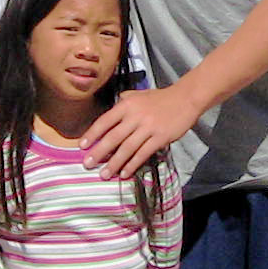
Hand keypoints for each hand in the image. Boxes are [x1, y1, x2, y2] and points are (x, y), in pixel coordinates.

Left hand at [82, 84, 200, 180]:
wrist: (185, 98)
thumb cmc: (160, 98)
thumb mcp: (139, 94)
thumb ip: (124, 100)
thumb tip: (111, 108)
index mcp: (127, 104)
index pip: (105, 120)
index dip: (92, 134)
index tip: (82, 146)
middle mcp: (135, 116)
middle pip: (113, 137)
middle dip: (99, 152)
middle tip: (87, 164)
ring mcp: (148, 127)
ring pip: (127, 148)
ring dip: (114, 163)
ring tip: (104, 174)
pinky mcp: (160, 138)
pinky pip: (143, 153)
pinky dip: (132, 164)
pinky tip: (125, 173)